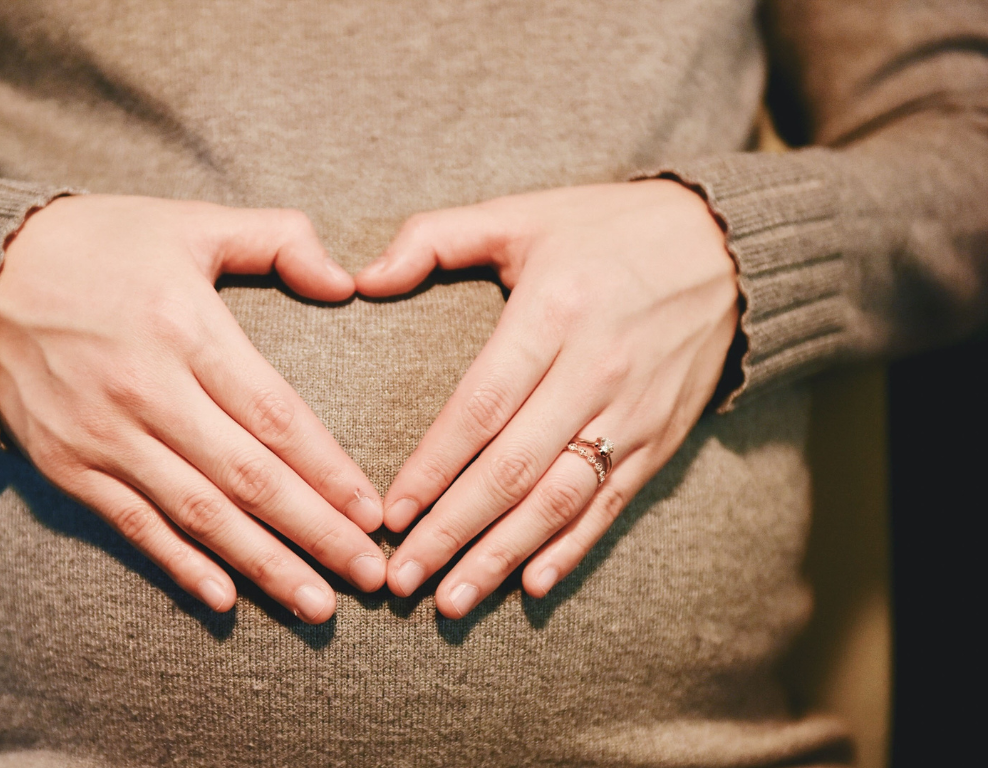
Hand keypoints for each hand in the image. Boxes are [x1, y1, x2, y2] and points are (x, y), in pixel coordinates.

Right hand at [0, 195, 386, 622]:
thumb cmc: (101, 244)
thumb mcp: (190, 222)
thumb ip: (277, 240)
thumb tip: (346, 282)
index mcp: (185, 326)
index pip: (274, 415)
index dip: (329, 471)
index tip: (373, 513)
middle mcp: (146, 389)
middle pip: (248, 478)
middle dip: (316, 533)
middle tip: (370, 577)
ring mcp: (102, 435)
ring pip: (198, 514)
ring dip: (263, 565)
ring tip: (318, 604)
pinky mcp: (67, 465)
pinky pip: (134, 526)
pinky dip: (180, 565)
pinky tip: (226, 600)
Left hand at [355, 180, 738, 617]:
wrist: (727, 247)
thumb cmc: (605, 230)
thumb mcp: (521, 214)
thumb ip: (435, 239)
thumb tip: (360, 278)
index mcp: (553, 313)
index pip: (481, 406)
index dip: (433, 466)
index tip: (389, 513)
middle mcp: (596, 370)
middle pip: (514, 469)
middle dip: (453, 530)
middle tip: (402, 578)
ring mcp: (634, 411)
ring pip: (560, 499)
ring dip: (503, 556)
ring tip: (452, 600)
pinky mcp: (662, 438)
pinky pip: (612, 504)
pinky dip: (572, 549)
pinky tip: (531, 585)